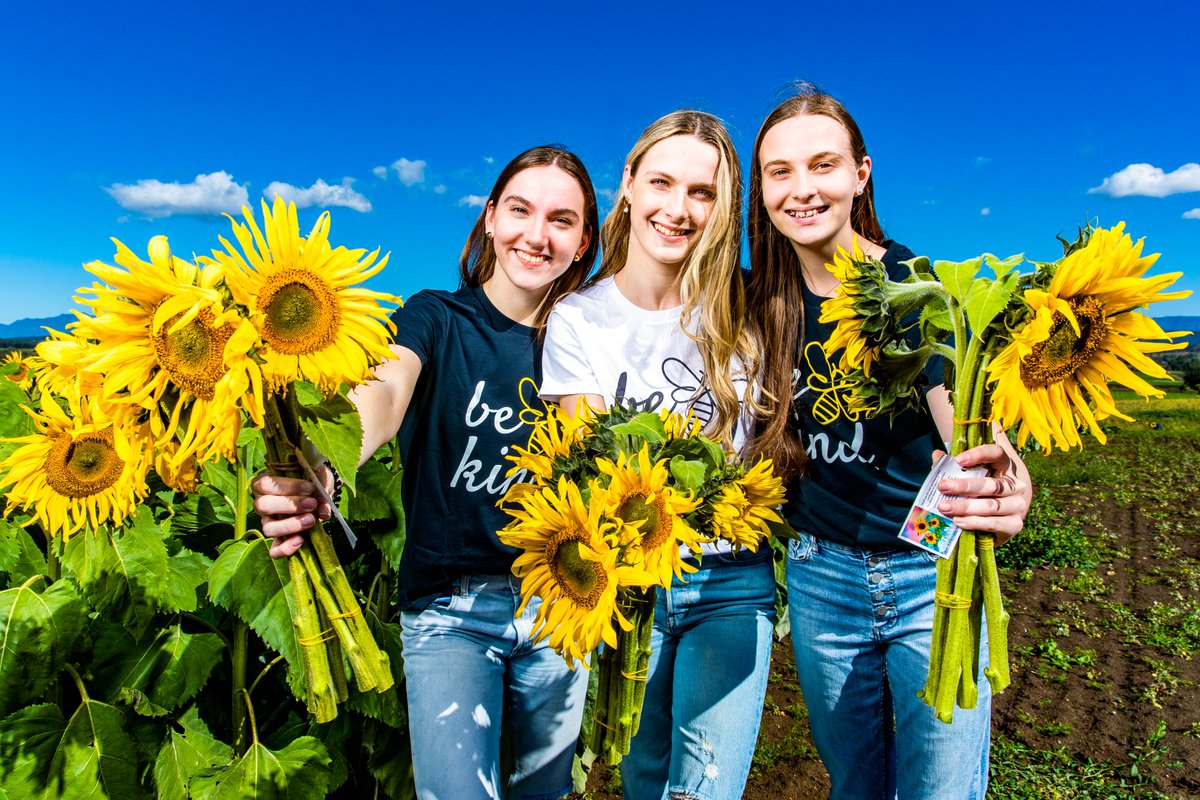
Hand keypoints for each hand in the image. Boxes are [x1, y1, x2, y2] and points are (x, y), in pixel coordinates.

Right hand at [252, 468, 334, 558]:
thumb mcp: (318, 478)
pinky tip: (300, 540)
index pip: (265, 484)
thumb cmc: (312, 484)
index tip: (310, 487)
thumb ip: (321, 488)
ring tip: (311, 520)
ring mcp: (268, 524)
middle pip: (263, 506)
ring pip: (268, 528)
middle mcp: (261, 504)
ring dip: (290, 525)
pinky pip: (275, 550)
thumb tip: (323, 511)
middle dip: (290, 505)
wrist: (317, 498)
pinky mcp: (277, 541)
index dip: (288, 486)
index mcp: (265, 484)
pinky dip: (286, 548)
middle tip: (311, 504)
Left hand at [934, 422, 1031, 544]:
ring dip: (965, 507)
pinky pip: (993, 523)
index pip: (997, 453)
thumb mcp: (973, 475)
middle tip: (942, 487)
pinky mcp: (1015, 524)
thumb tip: (937, 455)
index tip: (958, 460)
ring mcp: (1018, 505)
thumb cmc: (984, 491)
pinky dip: (974, 522)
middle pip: (992, 484)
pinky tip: (958, 521)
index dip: (979, 455)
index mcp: (1006, 466)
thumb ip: (956, 465)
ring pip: (991, 505)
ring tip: (944, 507)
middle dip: (964, 486)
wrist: (1005, 516)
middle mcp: (1016, 484)